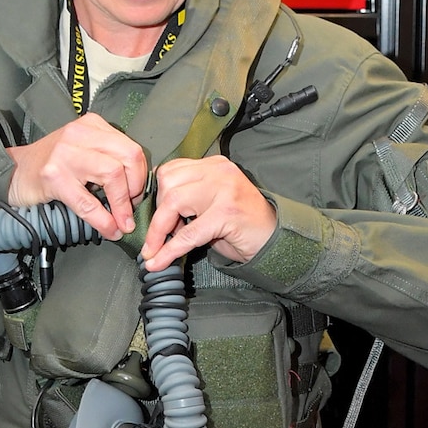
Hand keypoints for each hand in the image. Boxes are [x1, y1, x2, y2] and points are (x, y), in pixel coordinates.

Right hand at [6, 114, 147, 240]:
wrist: (13, 173)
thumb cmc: (50, 166)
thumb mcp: (81, 151)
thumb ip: (107, 159)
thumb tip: (138, 185)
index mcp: (91, 126)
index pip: (131, 147)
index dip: (140, 176)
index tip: (137, 194)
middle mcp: (79, 135)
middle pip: (128, 158)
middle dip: (136, 188)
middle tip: (131, 207)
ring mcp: (65, 154)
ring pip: (113, 175)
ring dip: (122, 205)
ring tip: (122, 221)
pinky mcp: (54, 176)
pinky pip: (88, 202)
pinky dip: (103, 220)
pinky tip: (109, 230)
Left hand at [140, 156, 276, 271]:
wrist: (275, 240)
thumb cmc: (242, 225)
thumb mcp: (213, 203)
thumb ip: (189, 199)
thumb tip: (154, 215)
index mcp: (214, 165)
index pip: (171, 170)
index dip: (157, 196)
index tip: (152, 218)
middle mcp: (218, 171)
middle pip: (168, 182)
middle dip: (156, 213)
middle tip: (156, 237)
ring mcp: (224, 190)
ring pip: (174, 203)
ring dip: (158, 231)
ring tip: (154, 251)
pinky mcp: (226, 213)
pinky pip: (189, 233)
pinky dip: (170, 249)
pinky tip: (158, 262)